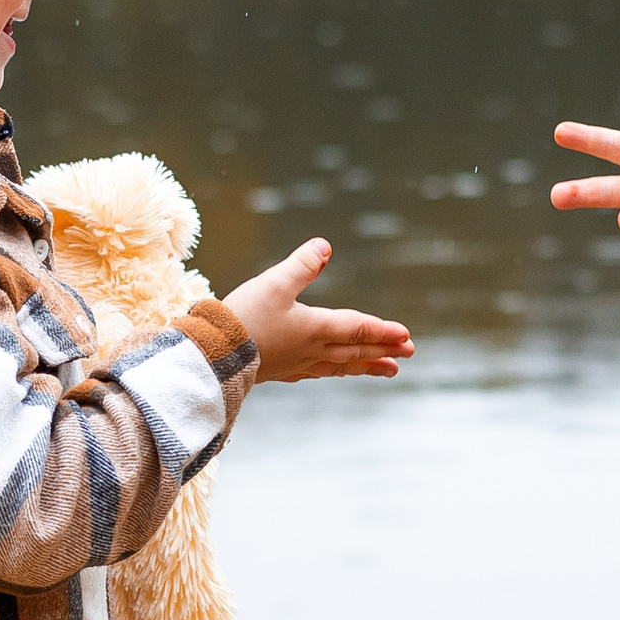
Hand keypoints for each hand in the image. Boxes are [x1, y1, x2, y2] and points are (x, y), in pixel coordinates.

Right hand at [223, 238, 413, 382]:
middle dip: (384, 350)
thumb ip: (301, 266)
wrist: (211, 357)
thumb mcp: (273, 284)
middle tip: (409, 354)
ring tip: (388, 371)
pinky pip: (318, 373)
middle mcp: (312, 350)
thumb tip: (325, 246)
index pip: (358, 329)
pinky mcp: (280, 372)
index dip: (383, 331)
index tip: (407, 336)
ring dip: (366, 366)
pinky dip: (334, 372)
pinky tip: (332, 372)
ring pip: (341, 366)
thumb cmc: (243, 319)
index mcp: (316, 329)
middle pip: (356, 351)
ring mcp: (297, 364)